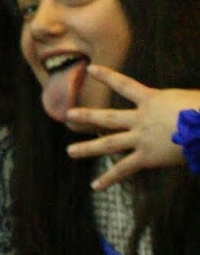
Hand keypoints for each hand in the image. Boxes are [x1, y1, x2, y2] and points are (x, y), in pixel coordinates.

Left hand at [65, 66, 199, 188]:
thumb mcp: (188, 98)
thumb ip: (178, 103)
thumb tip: (185, 105)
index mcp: (152, 99)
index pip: (124, 84)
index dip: (107, 76)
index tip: (91, 69)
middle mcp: (141, 118)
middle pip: (108, 117)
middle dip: (87, 116)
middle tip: (67, 115)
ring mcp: (141, 138)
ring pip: (108, 144)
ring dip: (87, 148)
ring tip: (69, 151)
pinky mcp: (147, 157)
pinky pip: (124, 169)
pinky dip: (109, 178)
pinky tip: (95, 186)